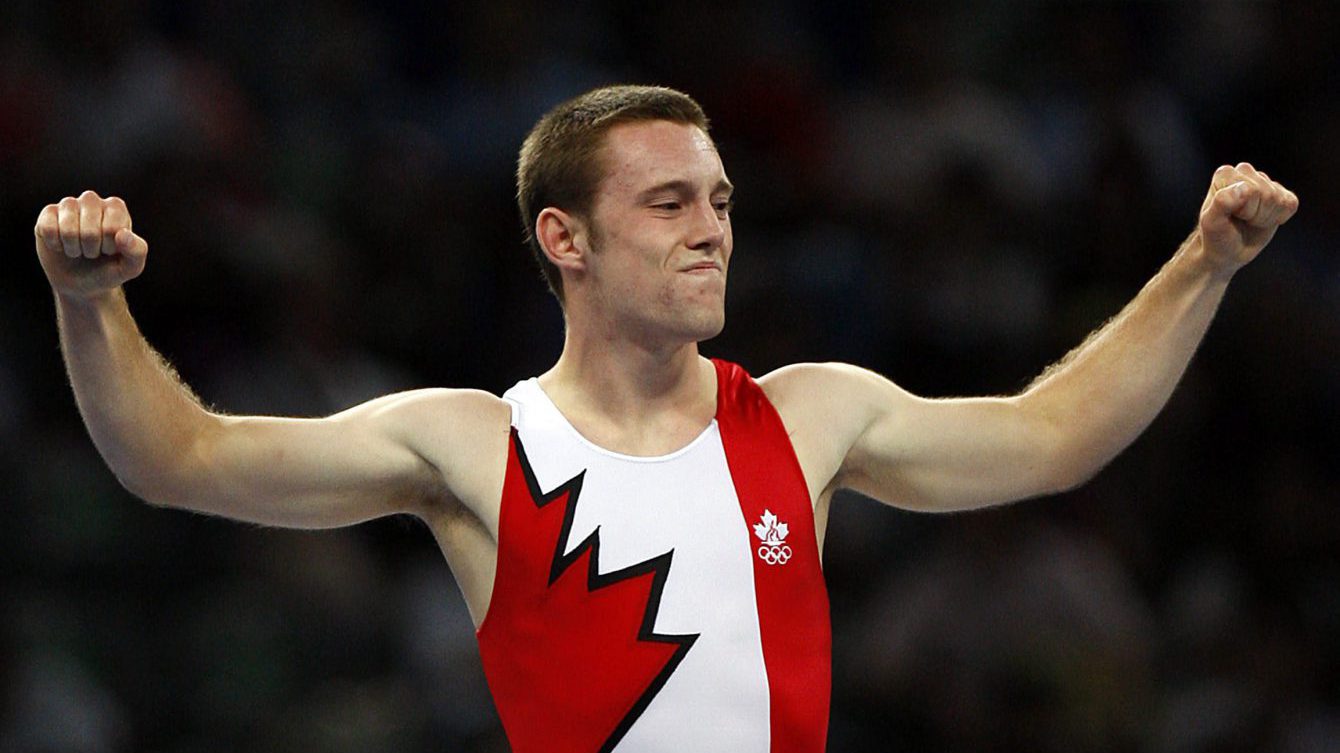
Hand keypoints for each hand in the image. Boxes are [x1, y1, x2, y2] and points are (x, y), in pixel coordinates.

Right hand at [34, 191, 148, 299]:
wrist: (82, 282)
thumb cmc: (109, 269)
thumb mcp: (130, 266)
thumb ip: (137, 251)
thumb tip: (123, 234)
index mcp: (116, 207)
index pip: (112, 229)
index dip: (109, 247)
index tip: (110, 250)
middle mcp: (92, 200)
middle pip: (89, 231)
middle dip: (91, 250)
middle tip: (93, 251)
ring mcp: (68, 204)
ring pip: (67, 229)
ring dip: (73, 248)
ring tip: (78, 249)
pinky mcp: (48, 213)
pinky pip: (47, 228)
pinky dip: (55, 244)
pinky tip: (61, 245)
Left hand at [1195, 162, 1298, 277]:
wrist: (1225, 249)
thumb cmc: (1216, 235)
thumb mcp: (1213, 222)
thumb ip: (1222, 202)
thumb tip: (1244, 188)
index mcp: (1226, 174)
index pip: (1251, 190)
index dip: (1244, 210)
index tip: (1230, 216)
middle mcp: (1244, 171)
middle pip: (1268, 194)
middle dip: (1256, 215)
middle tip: (1240, 220)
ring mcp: (1263, 181)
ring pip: (1280, 200)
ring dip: (1266, 218)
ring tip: (1249, 221)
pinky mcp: (1279, 193)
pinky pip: (1291, 204)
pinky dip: (1279, 218)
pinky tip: (1263, 220)